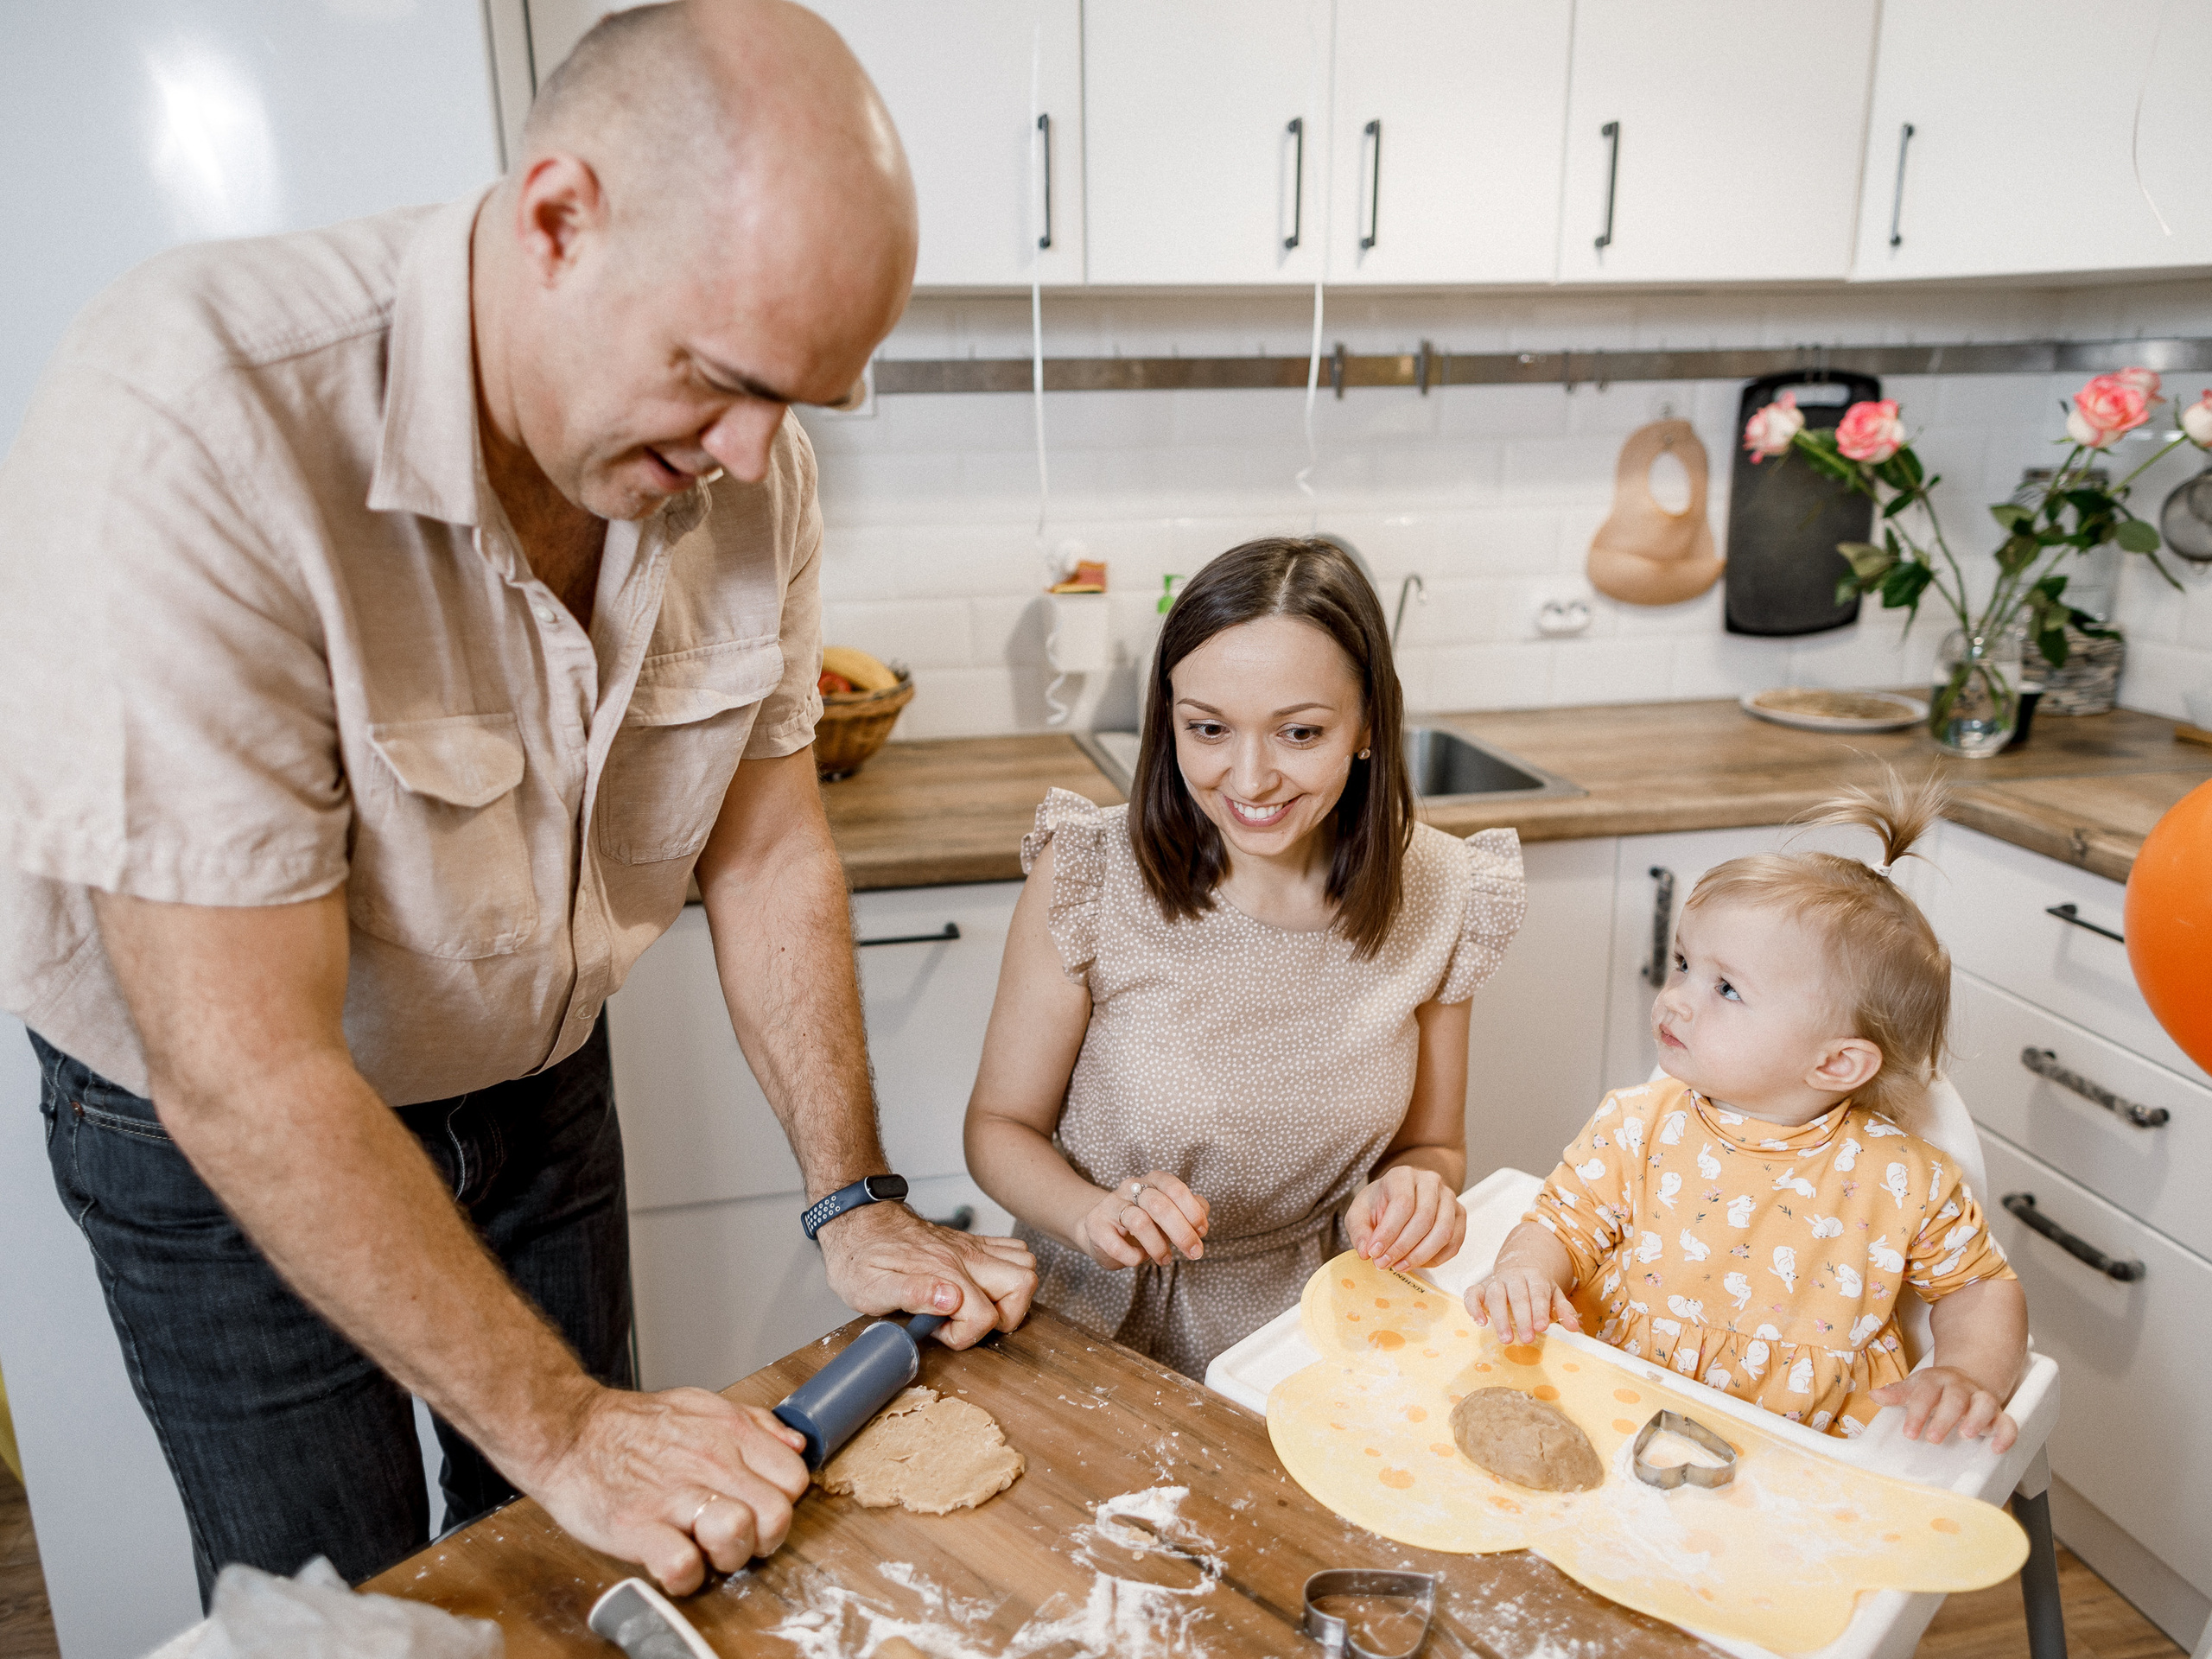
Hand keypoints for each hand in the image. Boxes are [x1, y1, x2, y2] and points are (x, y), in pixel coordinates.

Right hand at [523, 1382, 810, 1595]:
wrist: (567, 1432)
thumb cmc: (633, 1426)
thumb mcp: (701, 1405)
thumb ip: (754, 1425)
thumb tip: (796, 1446)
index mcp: (728, 1433)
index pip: (795, 1478)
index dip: (783, 1500)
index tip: (760, 1507)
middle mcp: (709, 1461)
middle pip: (778, 1515)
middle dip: (764, 1538)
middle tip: (736, 1537)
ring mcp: (673, 1495)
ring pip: (738, 1536)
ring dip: (728, 1556)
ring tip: (706, 1549)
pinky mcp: (638, 1527)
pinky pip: (682, 1566)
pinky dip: (683, 1576)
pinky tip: (673, 1562)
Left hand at [815, 1200, 1036, 1347]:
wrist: (858, 1222)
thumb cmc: (860, 1258)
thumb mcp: (870, 1287)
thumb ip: (913, 1293)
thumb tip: (951, 1301)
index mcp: (943, 1271)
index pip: (984, 1316)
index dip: (964, 1335)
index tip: (938, 1330)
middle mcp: (965, 1256)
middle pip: (1023, 1283)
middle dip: (1006, 1315)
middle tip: (970, 1321)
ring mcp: (972, 1247)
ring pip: (1025, 1264)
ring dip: (1013, 1293)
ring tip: (979, 1304)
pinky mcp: (972, 1242)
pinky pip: (1013, 1249)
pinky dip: (1010, 1270)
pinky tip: (983, 1284)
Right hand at [1073, 1171, 1208, 1269]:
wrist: (1102, 1231)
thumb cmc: (1145, 1222)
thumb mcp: (1170, 1214)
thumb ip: (1192, 1211)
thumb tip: (1203, 1220)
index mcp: (1152, 1180)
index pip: (1175, 1188)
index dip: (1193, 1211)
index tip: (1202, 1233)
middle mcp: (1131, 1187)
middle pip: (1160, 1205)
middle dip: (1182, 1233)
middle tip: (1194, 1253)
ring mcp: (1111, 1205)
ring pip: (1139, 1222)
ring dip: (1158, 1246)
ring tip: (1165, 1258)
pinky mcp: (1096, 1225)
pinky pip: (1116, 1244)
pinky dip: (1133, 1257)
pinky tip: (1139, 1259)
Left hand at [1345, 1167, 1466, 1269]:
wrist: (1400, 1197)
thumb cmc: (1380, 1204)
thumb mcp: (1359, 1213)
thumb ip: (1359, 1231)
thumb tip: (1365, 1251)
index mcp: (1403, 1175)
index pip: (1402, 1204)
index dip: (1388, 1233)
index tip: (1374, 1252)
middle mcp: (1430, 1181)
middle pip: (1424, 1219)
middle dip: (1402, 1247)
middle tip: (1384, 1263)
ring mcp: (1448, 1197)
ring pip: (1443, 1231)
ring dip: (1420, 1256)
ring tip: (1400, 1266)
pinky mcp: (1459, 1214)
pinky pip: (1454, 1242)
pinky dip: (1437, 1258)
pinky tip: (1418, 1263)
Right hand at [1465, 1260, 1580, 1345]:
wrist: (1520, 1269)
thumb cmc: (1537, 1289)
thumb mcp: (1554, 1296)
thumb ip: (1564, 1311)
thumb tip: (1575, 1327)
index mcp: (1534, 1276)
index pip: (1537, 1292)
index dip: (1539, 1309)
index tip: (1542, 1327)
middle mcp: (1514, 1276)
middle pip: (1517, 1295)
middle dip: (1522, 1318)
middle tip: (1527, 1338)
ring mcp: (1495, 1281)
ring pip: (1495, 1295)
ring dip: (1499, 1317)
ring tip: (1507, 1339)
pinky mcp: (1480, 1288)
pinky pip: (1472, 1294)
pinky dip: (1473, 1307)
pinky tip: (1481, 1322)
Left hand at [1871, 1366, 2017, 1451]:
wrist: (1964, 1378)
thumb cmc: (1934, 1389)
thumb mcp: (1914, 1388)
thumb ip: (1897, 1394)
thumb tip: (1874, 1395)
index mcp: (1936, 1381)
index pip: (1926, 1393)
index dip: (1917, 1412)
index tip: (1909, 1433)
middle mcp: (1961, 1388)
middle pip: (1955, 1398)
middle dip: (1944, 1418)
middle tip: (1933, 1438)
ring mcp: (1981, 1399)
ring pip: (1985, 1404)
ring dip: (1976, 1419)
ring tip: (1965, 1435)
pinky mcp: (1998, 1414)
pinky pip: (2008, 1422)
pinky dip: (2006, 1434)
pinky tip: (1996, 1448)